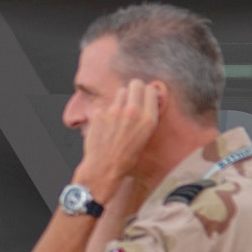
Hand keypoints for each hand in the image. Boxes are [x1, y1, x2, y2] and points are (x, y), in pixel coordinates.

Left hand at [76, 79, 159, 194]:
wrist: (104, 168)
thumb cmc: (126, 158)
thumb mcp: (145, 138)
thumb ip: (146, 118)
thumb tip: (146, 104)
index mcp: (148, 119)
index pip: (151, 90)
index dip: (148, 92)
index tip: (145, 96)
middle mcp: (133, 112)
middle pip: (136, 83)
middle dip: (135, 88)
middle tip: (133, 97)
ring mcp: (115, 111)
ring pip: (120, 91)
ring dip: (121, 98)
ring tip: (119, 112)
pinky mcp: (100, 113)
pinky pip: (105, 105)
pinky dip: (106, 111)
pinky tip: (105, 124)